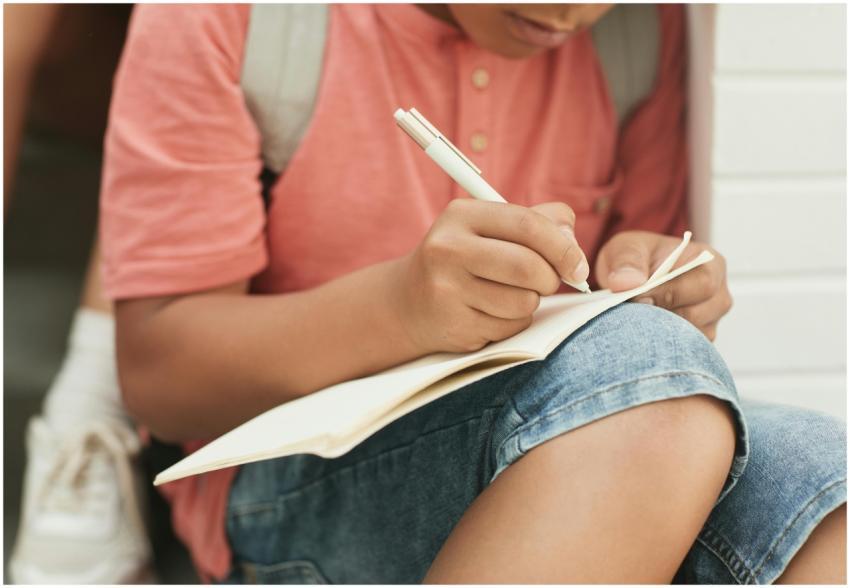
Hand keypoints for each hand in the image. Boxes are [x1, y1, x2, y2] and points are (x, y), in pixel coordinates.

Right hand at [394, 199, 589, 353]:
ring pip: (522, 302)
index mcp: (461, 215)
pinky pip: (509, 328)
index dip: (563, 247)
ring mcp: (447, 289)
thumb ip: (537, 222)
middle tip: (548, 283)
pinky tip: (490, 313)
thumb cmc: (464, 259)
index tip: (578, 265)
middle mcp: (448, 249)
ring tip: (508, 296)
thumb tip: (572, 243)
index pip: (527, 225)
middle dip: (550, 279)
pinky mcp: (453, 325)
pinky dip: (512, 323)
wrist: (407, 302)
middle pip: (527, 267)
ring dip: (529, 303)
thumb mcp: (490, 228)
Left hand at [595, 231, 731, 340]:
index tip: (639, 298)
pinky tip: (643, 333)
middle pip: (698, 315)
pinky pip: (684, 352)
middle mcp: (717, 293)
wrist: (632, 278)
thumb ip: (627, 262)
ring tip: (636, 320)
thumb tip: (626, 283)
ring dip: (659, 332)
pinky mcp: (698, 341)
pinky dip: (661, 346)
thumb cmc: (637, 258)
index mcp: (709, 262)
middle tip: (632, 313)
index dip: (670, 294)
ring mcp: (710, 320)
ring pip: (691, 338)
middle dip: (661, 316)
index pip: (702, 284)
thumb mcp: (627, 248)